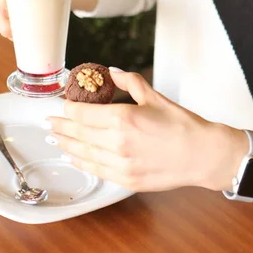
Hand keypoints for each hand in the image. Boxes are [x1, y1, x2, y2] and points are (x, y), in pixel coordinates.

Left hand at [47, 70, 247, 192]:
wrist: (203, 155)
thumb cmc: (182, 125)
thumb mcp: (154, 96)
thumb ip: (129, 82)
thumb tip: (112, 72)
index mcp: (122, 118)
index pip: (82, 113)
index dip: (68, 108)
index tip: (62, 105)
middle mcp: (117, 142)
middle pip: (78, 133)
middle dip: (61, 127)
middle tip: (49, 123)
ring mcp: (121, 164)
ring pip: (83, 153)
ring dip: (67, 145)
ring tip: (56, 140)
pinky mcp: (127, 180)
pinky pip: (96, 170)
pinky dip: (82, 163)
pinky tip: (74, 158)